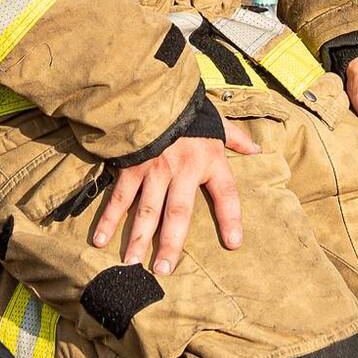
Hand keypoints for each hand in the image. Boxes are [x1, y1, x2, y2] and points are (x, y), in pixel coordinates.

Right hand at [90, 121, 259, 274]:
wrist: (155, 87)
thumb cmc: (188, 108)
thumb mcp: (216, 121)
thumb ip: (236, 138)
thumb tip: (257, 150)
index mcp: (209, 159)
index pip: (226, 193)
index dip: (231, 218)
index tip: (234, 243)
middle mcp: (182, 169)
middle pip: (177, 212)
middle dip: (170, 243)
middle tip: (164, 270)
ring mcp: (154, 169)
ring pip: (146, 210)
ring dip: (137, 238)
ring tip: (131, 264)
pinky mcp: (131, 166)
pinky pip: (119, 197)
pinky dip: (108, 219)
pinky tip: (100, 240)